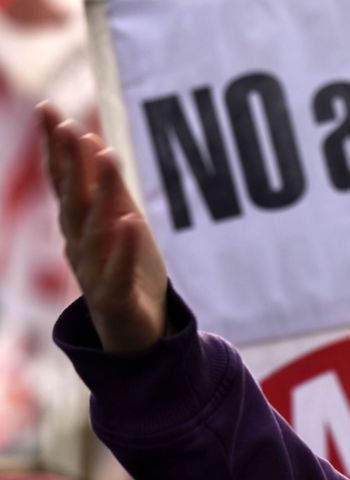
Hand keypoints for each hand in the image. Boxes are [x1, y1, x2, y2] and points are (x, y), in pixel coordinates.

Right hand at [38, 101, 168, 352]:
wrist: (135, 335)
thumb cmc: (128, 274)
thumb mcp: (122, 225)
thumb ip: (109, 190)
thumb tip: (94, 141)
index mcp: (78, 228)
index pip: (64, 182)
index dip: (56, 147)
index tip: (48, 109)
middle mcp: (79, 247)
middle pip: (72, 200)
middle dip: (68, 162)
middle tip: (67, 124)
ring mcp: (95, 273)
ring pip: (95, 229)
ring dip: (100, 192)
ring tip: (104, 155)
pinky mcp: (117, 298)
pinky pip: (119, 270)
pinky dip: (124, 247)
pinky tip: (130, 222)